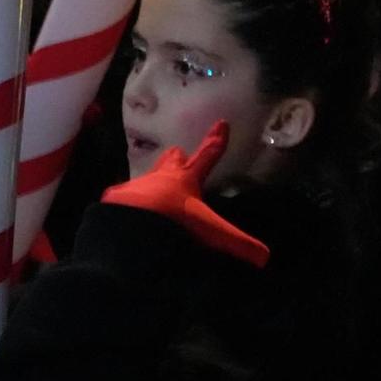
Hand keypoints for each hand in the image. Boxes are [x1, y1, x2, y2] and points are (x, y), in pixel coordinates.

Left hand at [101, 121, 268, 266]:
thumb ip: (239, 245)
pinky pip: (123, 199)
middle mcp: (161, 179)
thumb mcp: (213, 234)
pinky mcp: (115, 203)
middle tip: (176, 151)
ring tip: (152, 184)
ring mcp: (135, 188)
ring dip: (151, 180)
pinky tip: (127, 210)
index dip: (216, 140)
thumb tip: (265, 258)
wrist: (130, 226)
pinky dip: (128, 203)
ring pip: (146, 179)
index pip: (207, 157)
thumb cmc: (174, 221)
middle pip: (170, 163)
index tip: (222, 122)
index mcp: (186, 180)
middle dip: (175, 157)